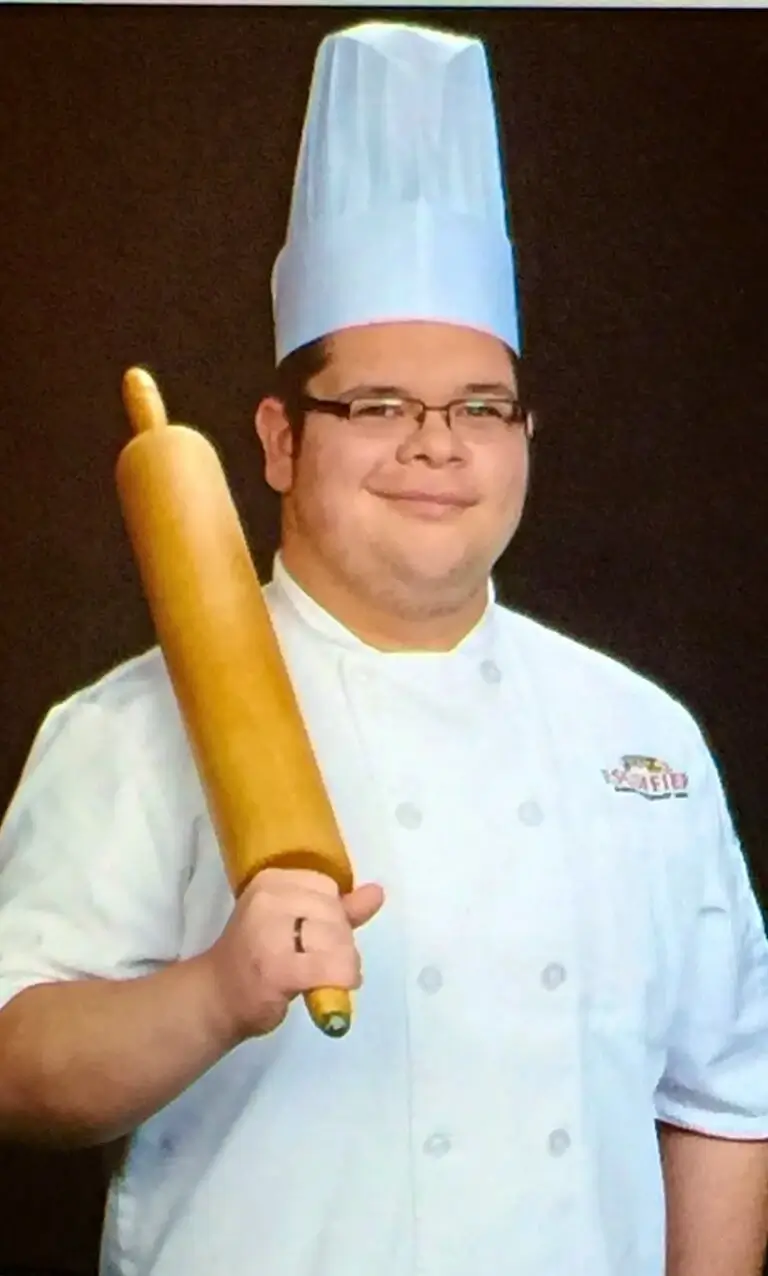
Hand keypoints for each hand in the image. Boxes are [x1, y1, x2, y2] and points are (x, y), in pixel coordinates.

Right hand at [206, 869, 384, 1042]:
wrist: (216, 998)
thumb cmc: (256, 959)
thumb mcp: (294, 923)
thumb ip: (337, 909)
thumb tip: (377, 892)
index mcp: (271, 880)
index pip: (328, 888)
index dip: (332, 917)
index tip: (311, 937)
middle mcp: (268, 899)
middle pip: (335, 914)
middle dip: (340, 943)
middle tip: (320, 963)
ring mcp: (270, 933)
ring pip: (338, 939)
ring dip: (343, 963)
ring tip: (324, 976)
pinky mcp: (278, 968)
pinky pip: (332, 967)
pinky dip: (341, 980)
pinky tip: (332, 988)